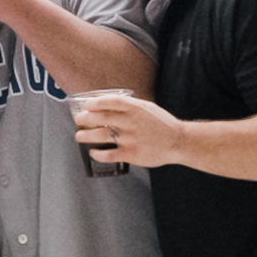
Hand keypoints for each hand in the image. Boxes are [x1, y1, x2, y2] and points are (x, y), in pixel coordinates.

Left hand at [72, 91, 186, 167]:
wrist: (177, 141)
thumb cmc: (161, 124)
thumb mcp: (147, 108)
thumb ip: (129, 106)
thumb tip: (108, 105)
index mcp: (136, 108)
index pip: (111, 101)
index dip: (95, 102)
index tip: (87, 104)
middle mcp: (131, 122)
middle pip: (102, 118)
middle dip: (85, 118)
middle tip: (78, 119)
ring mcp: (130, 139)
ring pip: (101, 136)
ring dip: (86, 136)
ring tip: (79, 136)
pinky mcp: (131, 154)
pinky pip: (108, 155)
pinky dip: (98, 154)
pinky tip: (93, 152)